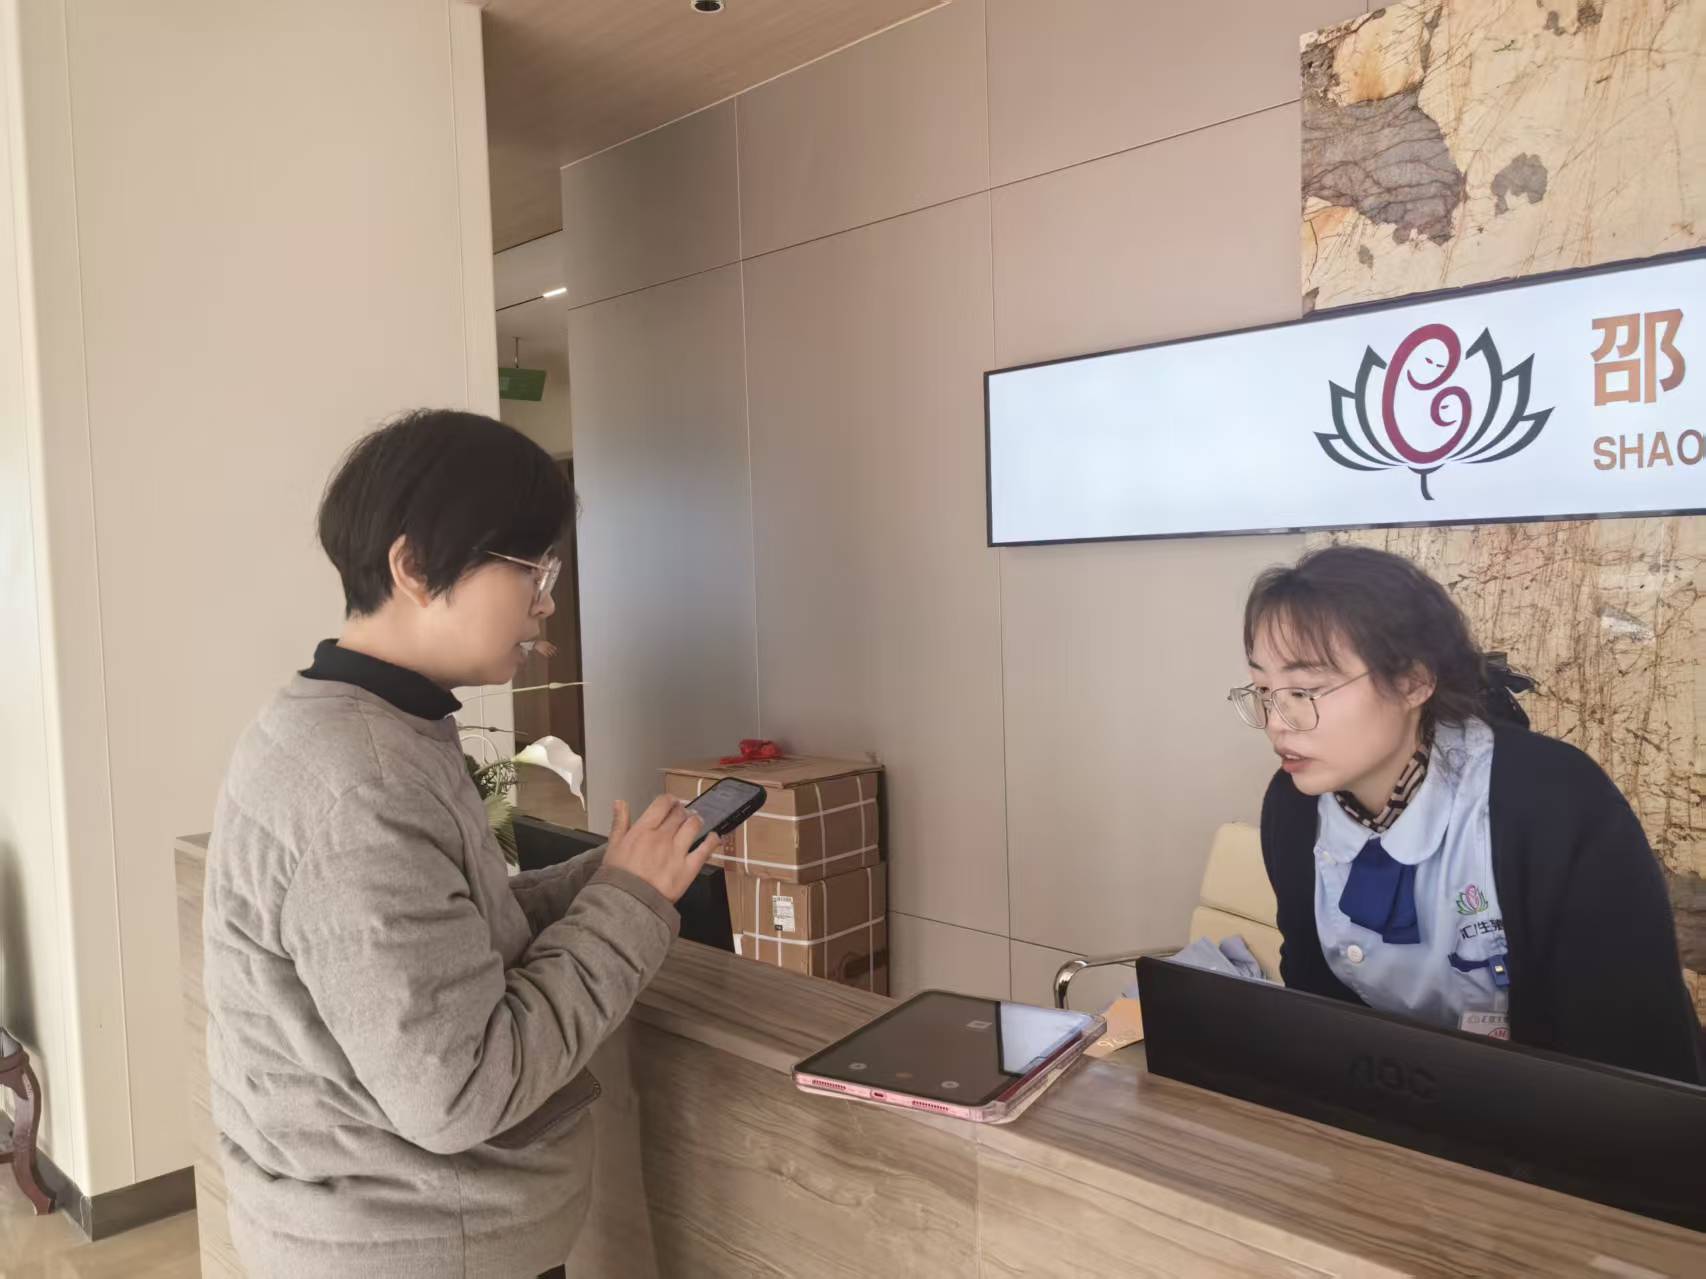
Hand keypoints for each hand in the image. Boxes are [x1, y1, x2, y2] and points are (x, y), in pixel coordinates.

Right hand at [603, 795, 719, 902]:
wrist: (628, 904)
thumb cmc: (619, 879)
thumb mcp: (613, 847)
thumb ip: (619, 823)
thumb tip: (620, 804)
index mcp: (643, 830)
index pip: (662, 804)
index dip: (669, 800)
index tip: (670, 803)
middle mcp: (662, 837)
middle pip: (679, 814)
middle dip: (682, 811)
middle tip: (682, 813)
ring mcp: (677, 852)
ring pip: (693, 825)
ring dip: (696, 820)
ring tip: (696, 821)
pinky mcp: (688, 868)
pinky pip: (705, 849)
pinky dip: (712, 840)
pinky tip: (714, 837)